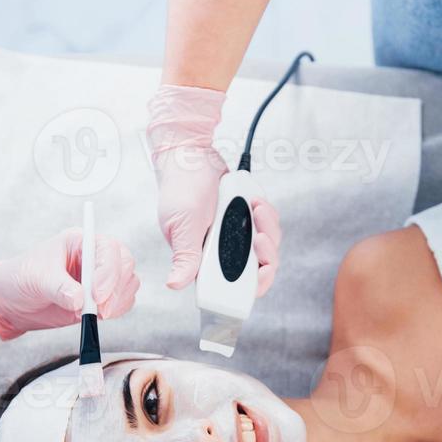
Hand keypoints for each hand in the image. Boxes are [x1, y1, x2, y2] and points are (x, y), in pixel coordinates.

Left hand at [0, 229, 138, 339]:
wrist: (13, 301)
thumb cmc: (21, 278)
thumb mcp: (36, 278)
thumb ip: (59, 288)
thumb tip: (80, 301)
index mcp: (80, 241)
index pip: (108, 249)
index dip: (108, 271)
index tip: (96, 295)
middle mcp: (95, 256)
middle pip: (125, 264)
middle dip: (116, 289)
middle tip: (100, 310)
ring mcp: (101, 277)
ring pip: (128, 283)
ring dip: (118, 301)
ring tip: (92, 314)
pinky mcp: (103, 297)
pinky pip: (123, 302)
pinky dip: (116, 311)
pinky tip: (97, 317)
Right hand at [148, 84, 280, 294]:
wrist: (192, 156)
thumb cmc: (181, 189)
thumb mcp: (182, 226)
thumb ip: (185, 257)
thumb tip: (174, 284)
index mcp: (202, 261)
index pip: (233, 286)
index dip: (254, 283)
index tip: (263, 268)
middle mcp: (220, 252)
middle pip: (257, 268)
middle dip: (265, 252)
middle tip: (260, 235)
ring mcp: (235, 236)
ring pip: (266, 247)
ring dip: (267, 228)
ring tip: (256, 208)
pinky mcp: (244, 221)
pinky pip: (267, 226)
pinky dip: (267, 215)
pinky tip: (256, 202)